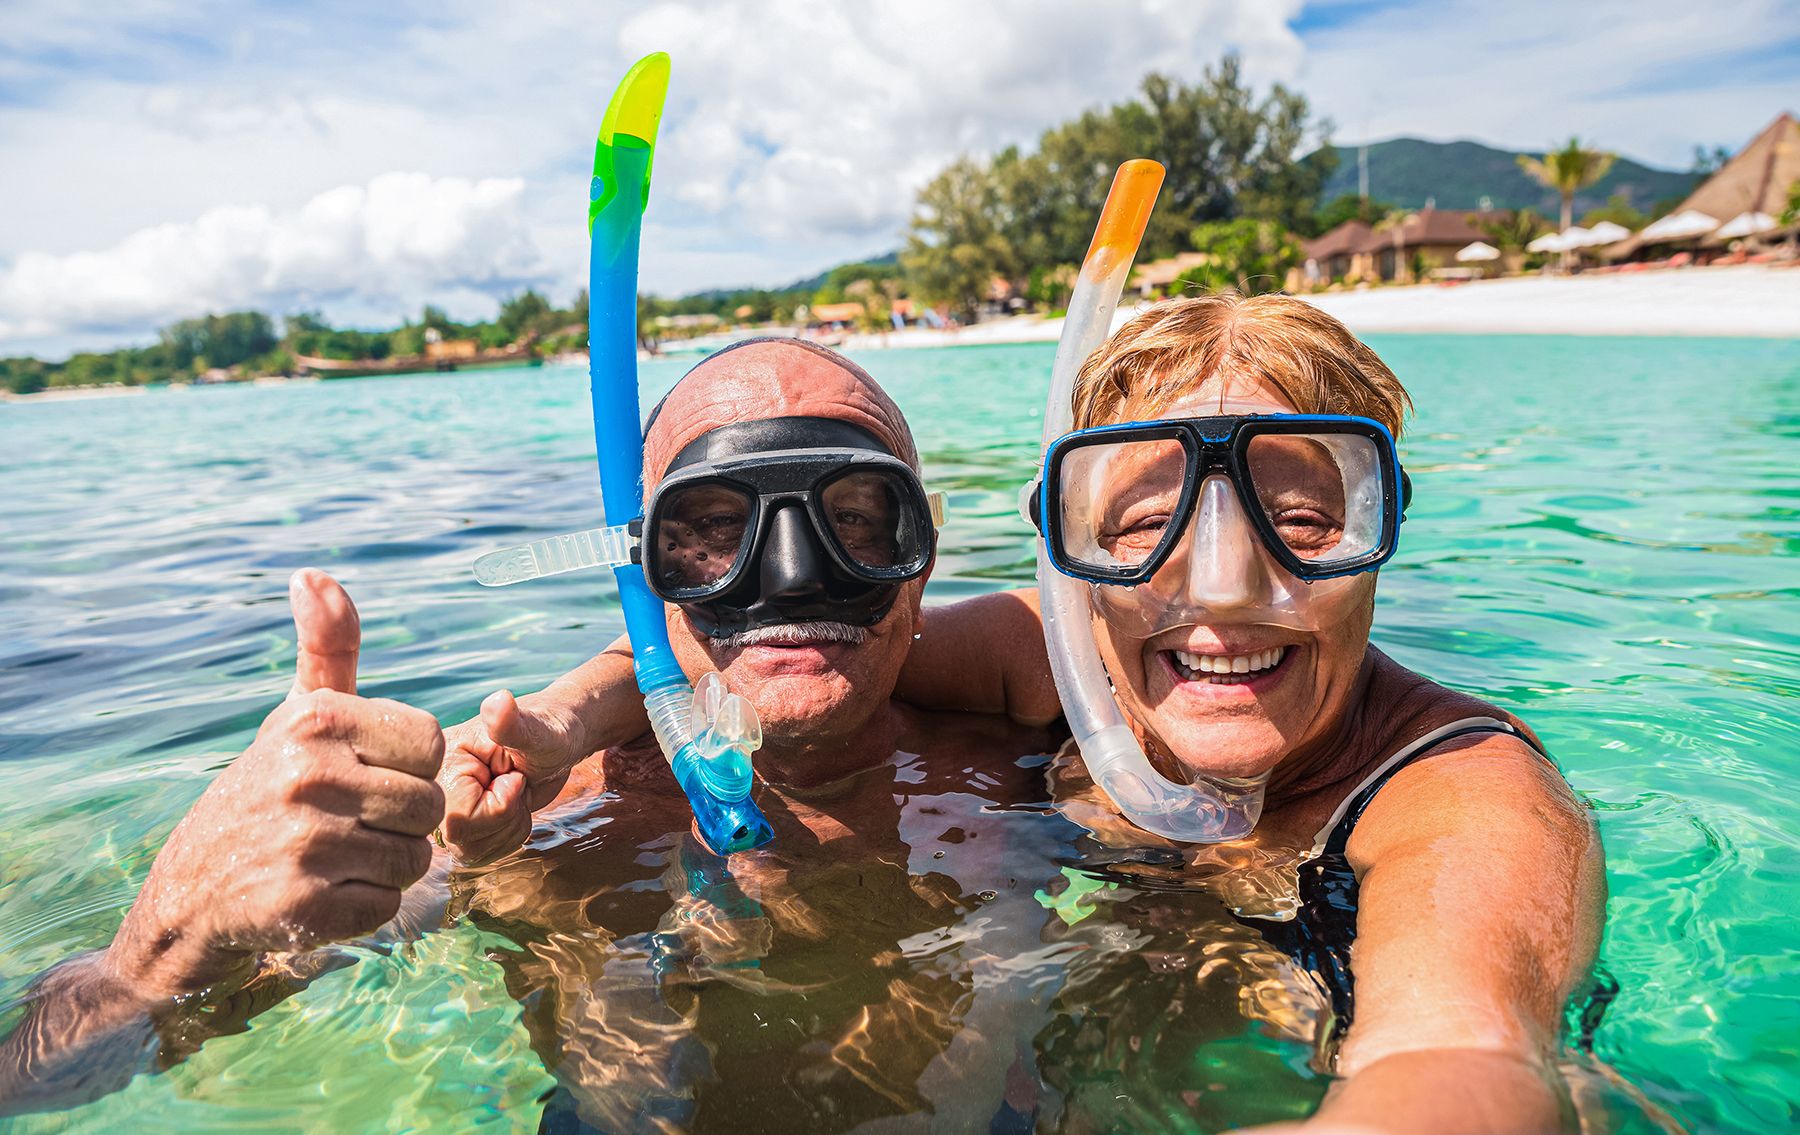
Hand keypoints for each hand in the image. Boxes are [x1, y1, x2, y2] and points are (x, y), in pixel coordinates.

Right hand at [106, 569, 444, 998]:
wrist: (190, 893)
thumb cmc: (268, 791)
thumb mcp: (297, 715)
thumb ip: (327, 648)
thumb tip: (312, 574)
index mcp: (316, 721)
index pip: (430, 743)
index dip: (408, 768)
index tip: (363, 776)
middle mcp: (308, 775)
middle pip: (429, 807)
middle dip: (399, 825)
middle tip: (346, 826)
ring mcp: (305, 843)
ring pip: (414, 860)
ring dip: (384, 869)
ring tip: (334, 858)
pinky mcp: (303, 906)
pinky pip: (386, 907)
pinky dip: (363, 909)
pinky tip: (319, 894)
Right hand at [438, 688, 586, 865]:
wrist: (557, 741)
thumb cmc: (550, 732)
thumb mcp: (538, 731)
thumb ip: (513, 724)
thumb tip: (498, 701)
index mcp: (442, 760)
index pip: (459, 817)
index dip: (499, 806)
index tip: (514, 776)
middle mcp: (437, 785)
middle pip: (462, 839)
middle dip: (504, 818)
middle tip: (516, 784)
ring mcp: (446, 807)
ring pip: (471, 851)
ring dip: (508, 829)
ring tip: (515, 794)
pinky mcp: (460, 824)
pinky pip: (480, 854)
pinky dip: (507, 836)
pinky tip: (512, 807)